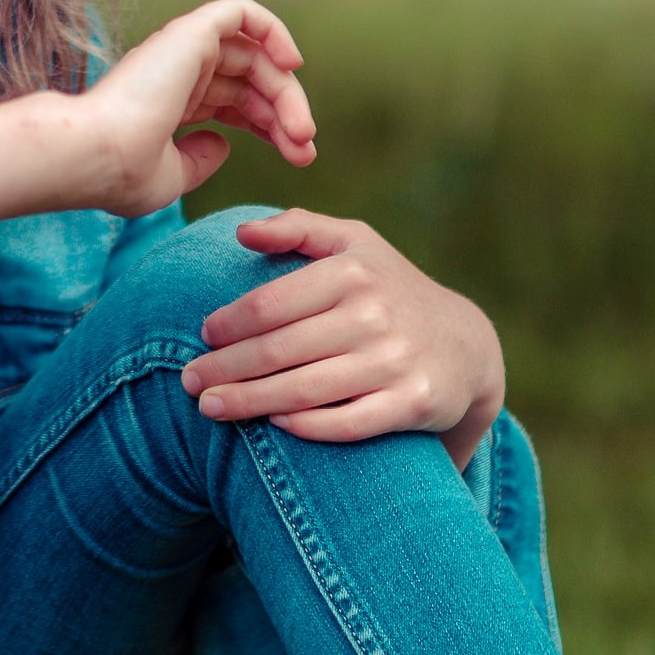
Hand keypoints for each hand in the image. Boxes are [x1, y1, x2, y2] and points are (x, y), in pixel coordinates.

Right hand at [81, 0, 316, 217]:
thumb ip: (198, 160)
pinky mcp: (190, 32)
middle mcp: (177, 72)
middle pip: (251, 81)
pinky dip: (272, 29)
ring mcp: (182, 49)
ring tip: (302, 130)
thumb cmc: (122, 173)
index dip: (271, 127)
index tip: (298, 158)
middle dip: (285, 114)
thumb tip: (223, 143)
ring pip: (254, 54)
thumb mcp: (170, 177)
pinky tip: (292, 65)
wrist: (96, 155)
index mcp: (171, 103)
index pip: (235, 102)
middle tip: (305, 149)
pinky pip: (241, 12)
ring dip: (286, 90)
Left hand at [179, 210, 503, 468]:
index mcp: (352, 271)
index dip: (228, 324)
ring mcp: (395, 361)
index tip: (203, 337)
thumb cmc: (389, 289)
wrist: (466, 346)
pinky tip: (273, 425)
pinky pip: (348, 422)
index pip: (271, 303)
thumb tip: (243, 232)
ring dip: (249, 402)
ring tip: (210, 408)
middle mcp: (375, 314)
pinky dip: (307, 426)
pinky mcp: (413, 404)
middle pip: (279, 349)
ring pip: (305, 389)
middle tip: (189, 383)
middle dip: (225, 369)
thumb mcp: (354, 243)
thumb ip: (298, 229)